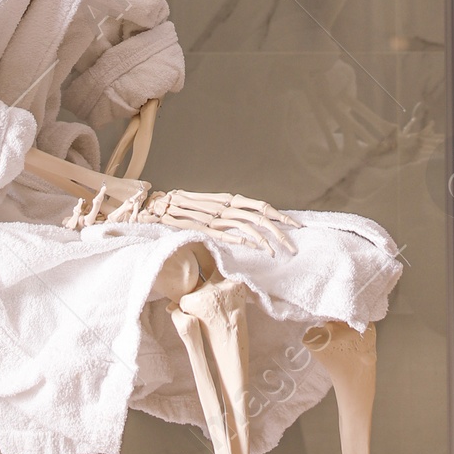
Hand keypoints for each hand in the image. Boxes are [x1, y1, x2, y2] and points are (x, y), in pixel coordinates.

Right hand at [66, 180, 295, 256]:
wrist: (155, 208)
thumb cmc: (184, 212)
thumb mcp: (210, 210)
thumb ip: (229, 217)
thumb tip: (251, 229)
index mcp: (227, 200)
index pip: (261, 206)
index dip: (281, 217)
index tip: (298, 227)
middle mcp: (224, 206)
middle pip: (261, 216)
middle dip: (281, 232)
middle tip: (294, 247)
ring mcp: (215, 217)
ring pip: (249, 226)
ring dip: (267, 240)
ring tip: (277, 254)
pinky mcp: (205, 228)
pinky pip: (229, 233)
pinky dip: (245, 240)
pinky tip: (256, 249)